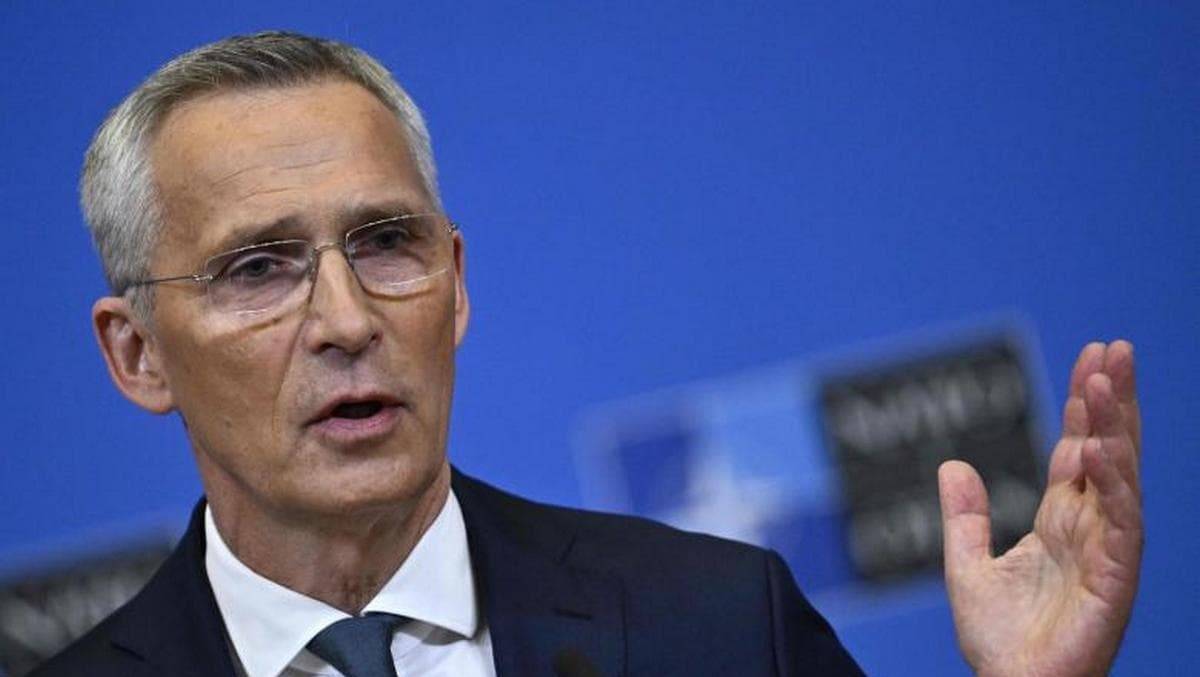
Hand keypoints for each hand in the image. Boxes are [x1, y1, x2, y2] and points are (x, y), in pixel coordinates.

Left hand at [938, 341, 1142, 675]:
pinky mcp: (1114, 581)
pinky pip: (1120, 524)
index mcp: (1061, 523)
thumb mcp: (966, 566)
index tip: (1088, 359)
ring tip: (1106, 379)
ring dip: (1114, 428)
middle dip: (1111, 400)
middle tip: (1113, 347)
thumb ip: (963, 517)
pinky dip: (1113, 484)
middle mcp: (1090, 531)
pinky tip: (1100, 448)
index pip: (1077, 452)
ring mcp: (1106, 553)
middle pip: (1106, 452)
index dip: (1083, 408)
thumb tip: (952, 464)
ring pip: (1118, 478)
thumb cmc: (999, 642)